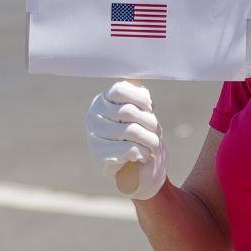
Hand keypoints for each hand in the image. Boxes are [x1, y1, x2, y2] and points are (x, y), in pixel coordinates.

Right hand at [86, 80, 168, 199]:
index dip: (140, 98)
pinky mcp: (100, 157)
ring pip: (131, 131)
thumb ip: (139, 96)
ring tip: (154, 145)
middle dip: (150, 122)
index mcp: (103, 101)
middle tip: (156, 131)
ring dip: (150, 140)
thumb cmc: (142, 137)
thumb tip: (135, 80)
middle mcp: (93, 117)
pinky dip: (142, 152)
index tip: (150, 107)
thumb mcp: (143, 112)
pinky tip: (144, 156)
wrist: (140, 171)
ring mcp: (94, 137)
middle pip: (129, 111)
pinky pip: (128, 149)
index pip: (120, 89)